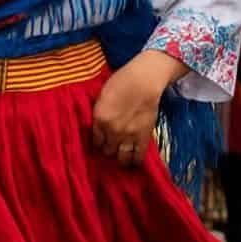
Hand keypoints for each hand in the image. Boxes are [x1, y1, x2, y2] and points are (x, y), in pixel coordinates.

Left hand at [92, 50, 185, 166]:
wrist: (145, 79)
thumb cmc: (123, 80)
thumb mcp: (103, 95)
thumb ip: (100, 112)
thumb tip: (99, 123)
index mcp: (99, 119)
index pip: (95, 142)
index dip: (99, 143)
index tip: (103, 142)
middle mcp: (111, 131)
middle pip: (107, 151)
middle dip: (109, 150)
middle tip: (114, 146)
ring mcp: (128, 136)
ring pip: (121, 158)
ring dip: (121, 159)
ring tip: (123, 158)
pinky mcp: (143, 137)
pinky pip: (138, 156)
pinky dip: (136, 161)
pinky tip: (135, 162)